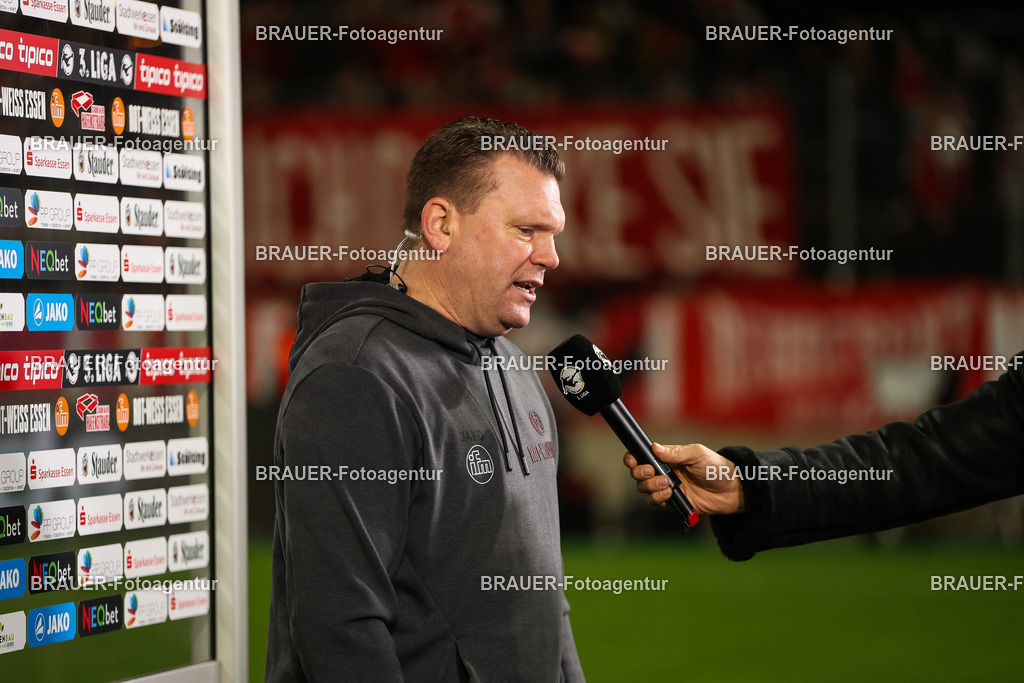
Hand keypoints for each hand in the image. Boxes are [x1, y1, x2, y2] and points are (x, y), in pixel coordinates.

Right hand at [623, 443, 744, 514]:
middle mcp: (665, 472)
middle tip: (653, 473)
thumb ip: (676, 452)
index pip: (643, 456)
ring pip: (644, 489)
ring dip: (650, 487)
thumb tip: (654, 448)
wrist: (733, 491)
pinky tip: (669, 495)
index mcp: (668, 457)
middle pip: (639, 474)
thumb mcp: (698, 454)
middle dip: (641, 473)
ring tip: (667, 485)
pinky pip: (655, 502)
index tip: (633, 460)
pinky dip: (657, 499)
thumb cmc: (717, 467)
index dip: (633, 458)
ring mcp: (668, 487)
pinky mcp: (674, 502)